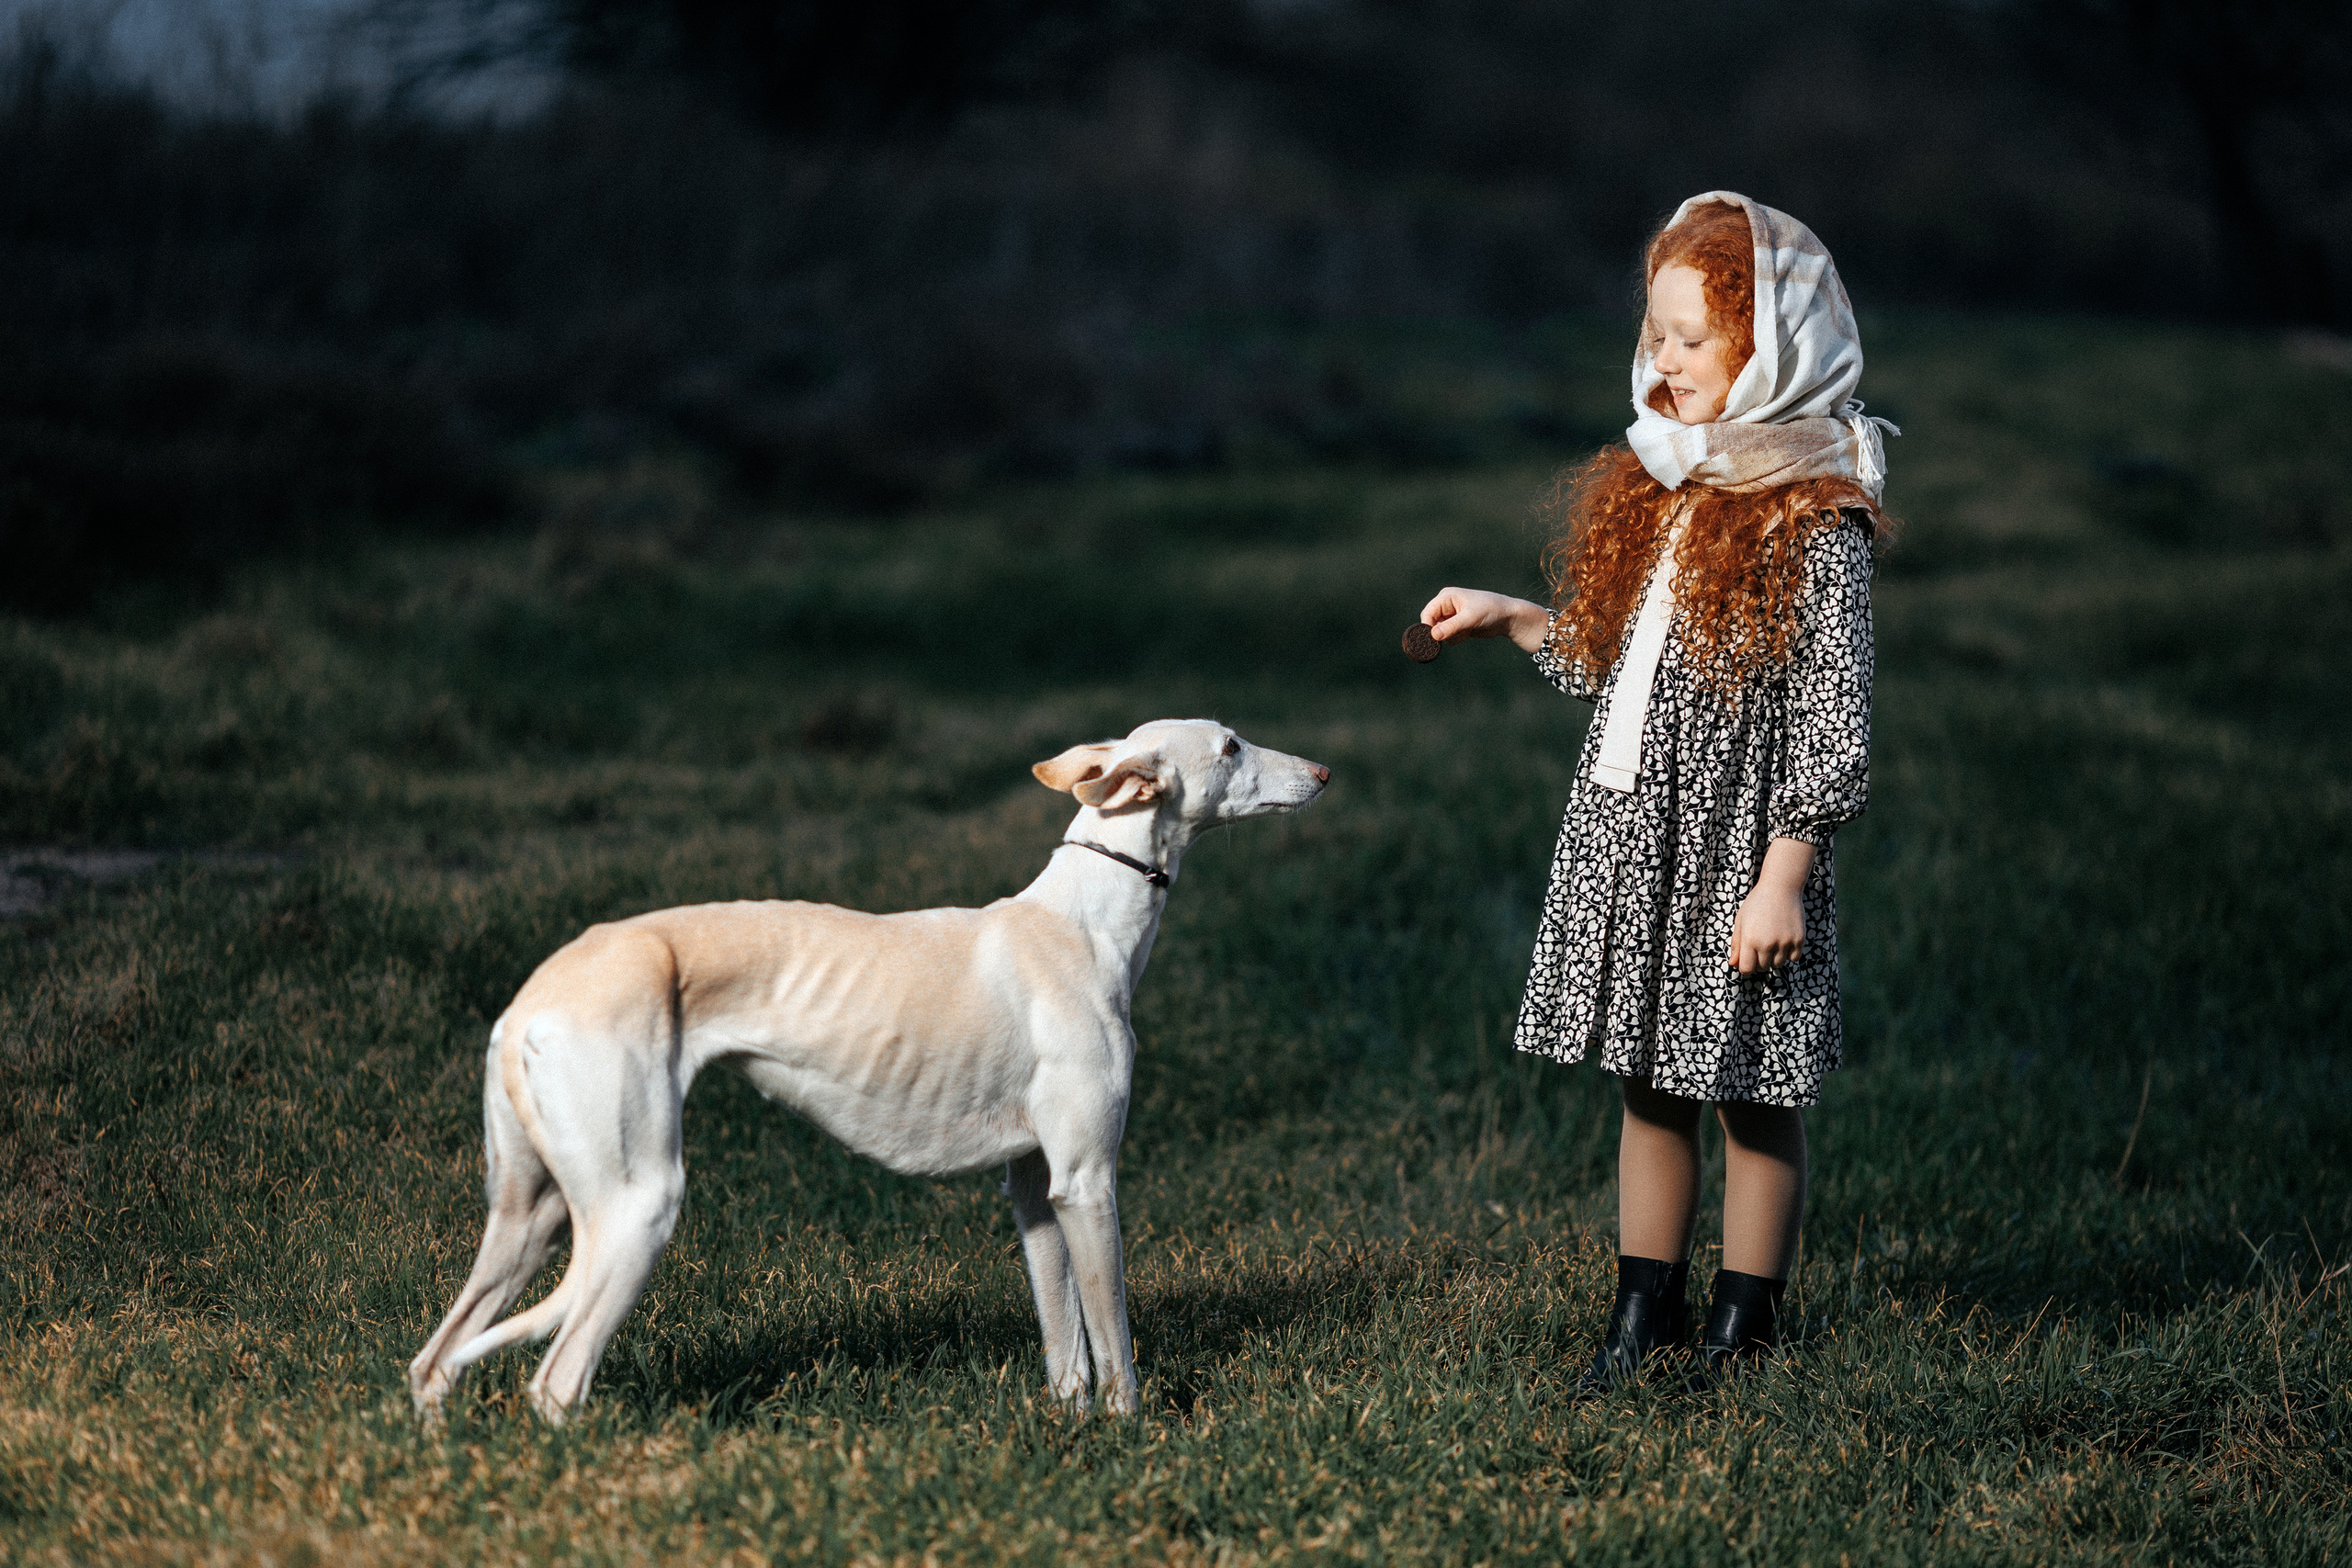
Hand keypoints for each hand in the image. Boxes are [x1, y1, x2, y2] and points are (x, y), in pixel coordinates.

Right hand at [1419, 587, 1550, 654]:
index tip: (1434, 639)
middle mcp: (1446, 605)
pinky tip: (1469, 632)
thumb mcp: (1470, 618)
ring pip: (1440, 633)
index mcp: (1446, 597)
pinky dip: (1457, 638)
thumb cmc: (1491, 610)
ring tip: (1467, 630)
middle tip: (1457, 634)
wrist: (1507, 617)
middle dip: (1443, 632)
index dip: (1428, 626)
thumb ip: (1451, 627)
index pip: (1428, 613)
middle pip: (1432, 624)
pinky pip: (1448, 637)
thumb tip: (1433, 635)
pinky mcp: (1457, 626)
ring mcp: (1451, 616)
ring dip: (1452, 636)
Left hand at [1728, 838, 1814, 976]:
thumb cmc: (1757, 903)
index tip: (1747, 959)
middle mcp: (1767, 943)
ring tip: (1772, 941)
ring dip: (1774, 958)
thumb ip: (1736, 944)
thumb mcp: (1741, 921)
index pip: (1746, 969)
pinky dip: (1789, 954)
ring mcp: (1785, 942)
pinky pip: (1793, 958)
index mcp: (1750, 939)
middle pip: (1762, 968)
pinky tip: (1784, 940)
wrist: (1781, 888)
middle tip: (1760, 945)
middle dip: (1759, 961)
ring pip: (1778, 965)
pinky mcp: (1799, 940)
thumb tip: (1733, 964)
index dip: (1745, 967)